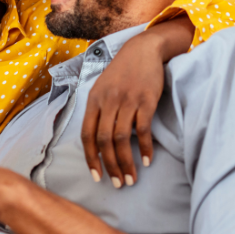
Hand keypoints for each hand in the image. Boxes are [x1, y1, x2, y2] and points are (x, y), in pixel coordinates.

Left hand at [81, 15, 192, 186]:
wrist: (143, 49)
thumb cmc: (122, 72)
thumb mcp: (102, 88)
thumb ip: (98, 112)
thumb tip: (96, 143)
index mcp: (94, 100)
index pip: (87, 135)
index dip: (91, 158)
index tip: (97, 176)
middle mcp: (108, 101)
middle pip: (104, 141)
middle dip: (110, 166)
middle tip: (118, 184)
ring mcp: (127, 100)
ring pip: (122, 138)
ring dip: (127, 162)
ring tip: (132, 178)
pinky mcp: (146, 100)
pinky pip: (143, 129)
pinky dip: (145, 147)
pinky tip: (147, 160)